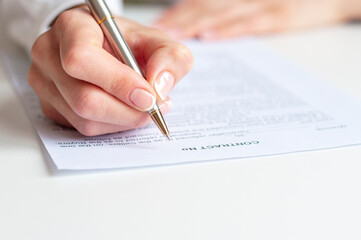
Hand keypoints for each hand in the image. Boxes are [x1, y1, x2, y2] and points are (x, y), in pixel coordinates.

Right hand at [28, 6, 192, 135]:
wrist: (103, 47)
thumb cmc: (125, 42)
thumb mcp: (156, 40)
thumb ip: (170, 57)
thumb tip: (160, 87)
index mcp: (72, 27)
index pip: (82, 59)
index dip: (118, 83)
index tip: (148, 96)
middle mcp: (49, 54)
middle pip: (84, 99)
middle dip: (127, 111)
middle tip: (154, 107)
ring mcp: (44, 82)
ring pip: (85, 119)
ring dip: (123, 120)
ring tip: (143, 108)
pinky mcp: (50, 105)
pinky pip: (82, 128)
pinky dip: (111, 125)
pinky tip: (124, 110)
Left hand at [154, 0, 360, 39]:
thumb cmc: (292, 0)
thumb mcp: (255, 1)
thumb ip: (230, 7)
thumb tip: (205, 22)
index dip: (180, 10)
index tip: (161, 22)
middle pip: (207, 4)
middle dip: (181, 18)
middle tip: (158, 31)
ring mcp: (264, 3)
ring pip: (223, 12)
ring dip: (196, 23)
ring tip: (174, 35)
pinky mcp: (279, 16)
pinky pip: (250, 23)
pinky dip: (228, 30)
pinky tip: (210, 37)